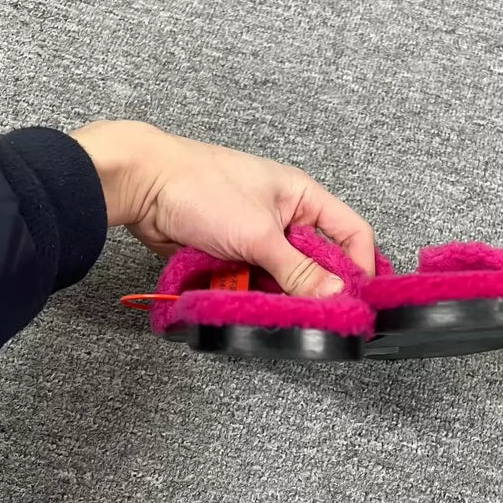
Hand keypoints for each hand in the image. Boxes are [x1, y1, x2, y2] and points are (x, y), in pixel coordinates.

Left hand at [72, 121, 374, 296]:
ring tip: (287, 318)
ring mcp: (258, 237)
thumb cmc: (203, 189)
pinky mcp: (234, 254)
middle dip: (320, 288)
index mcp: (303, 198)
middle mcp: (286, 217)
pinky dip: (258, 295)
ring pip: (286, 276)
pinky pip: (258, 281)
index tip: (360, 300)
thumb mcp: (258, 234)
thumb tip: (337, 294)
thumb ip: (298, 269)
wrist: (141, 185)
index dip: (361, 264)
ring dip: (285, 295)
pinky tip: (259, 310)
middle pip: (319, 260)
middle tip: (323, 318)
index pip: (351, 232)